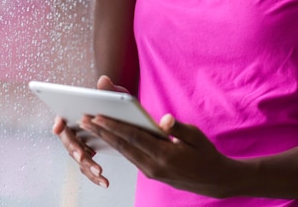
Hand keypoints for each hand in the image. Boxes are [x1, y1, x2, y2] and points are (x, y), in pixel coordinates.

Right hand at [52, 75, 128, 187]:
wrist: (122, 115)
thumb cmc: (115, 102)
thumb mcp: (114, 94)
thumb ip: (108, 89)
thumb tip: (103, 80)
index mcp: (75, 113)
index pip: (62, 117)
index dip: (59, 122)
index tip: (58, 125)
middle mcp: (74, 130)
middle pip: (69, 141)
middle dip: (75, 149)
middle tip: (83, 155)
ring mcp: (79, 144)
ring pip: (78, 157)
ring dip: (87, 165)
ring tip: (100, 171)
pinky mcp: (87, 154)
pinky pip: (87, 167)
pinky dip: (94, 175)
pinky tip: (104, 181)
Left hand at [79, 112, 240, 197]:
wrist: (213, 180)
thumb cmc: (205, 153)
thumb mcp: (195, 136)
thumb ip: (177, 128)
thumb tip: (164, 120)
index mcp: (165, 155)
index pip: (133, 138)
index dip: (114, 126)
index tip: (98, 116)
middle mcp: (154, 166)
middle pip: (123, 146)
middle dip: (102, 131)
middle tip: (85, 119)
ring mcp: (151, 171)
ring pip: (124, 152)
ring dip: (107, 138)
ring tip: (91, 126)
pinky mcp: (151, 172)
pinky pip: (131, 157)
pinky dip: (118, 145)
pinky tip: (109, 137)